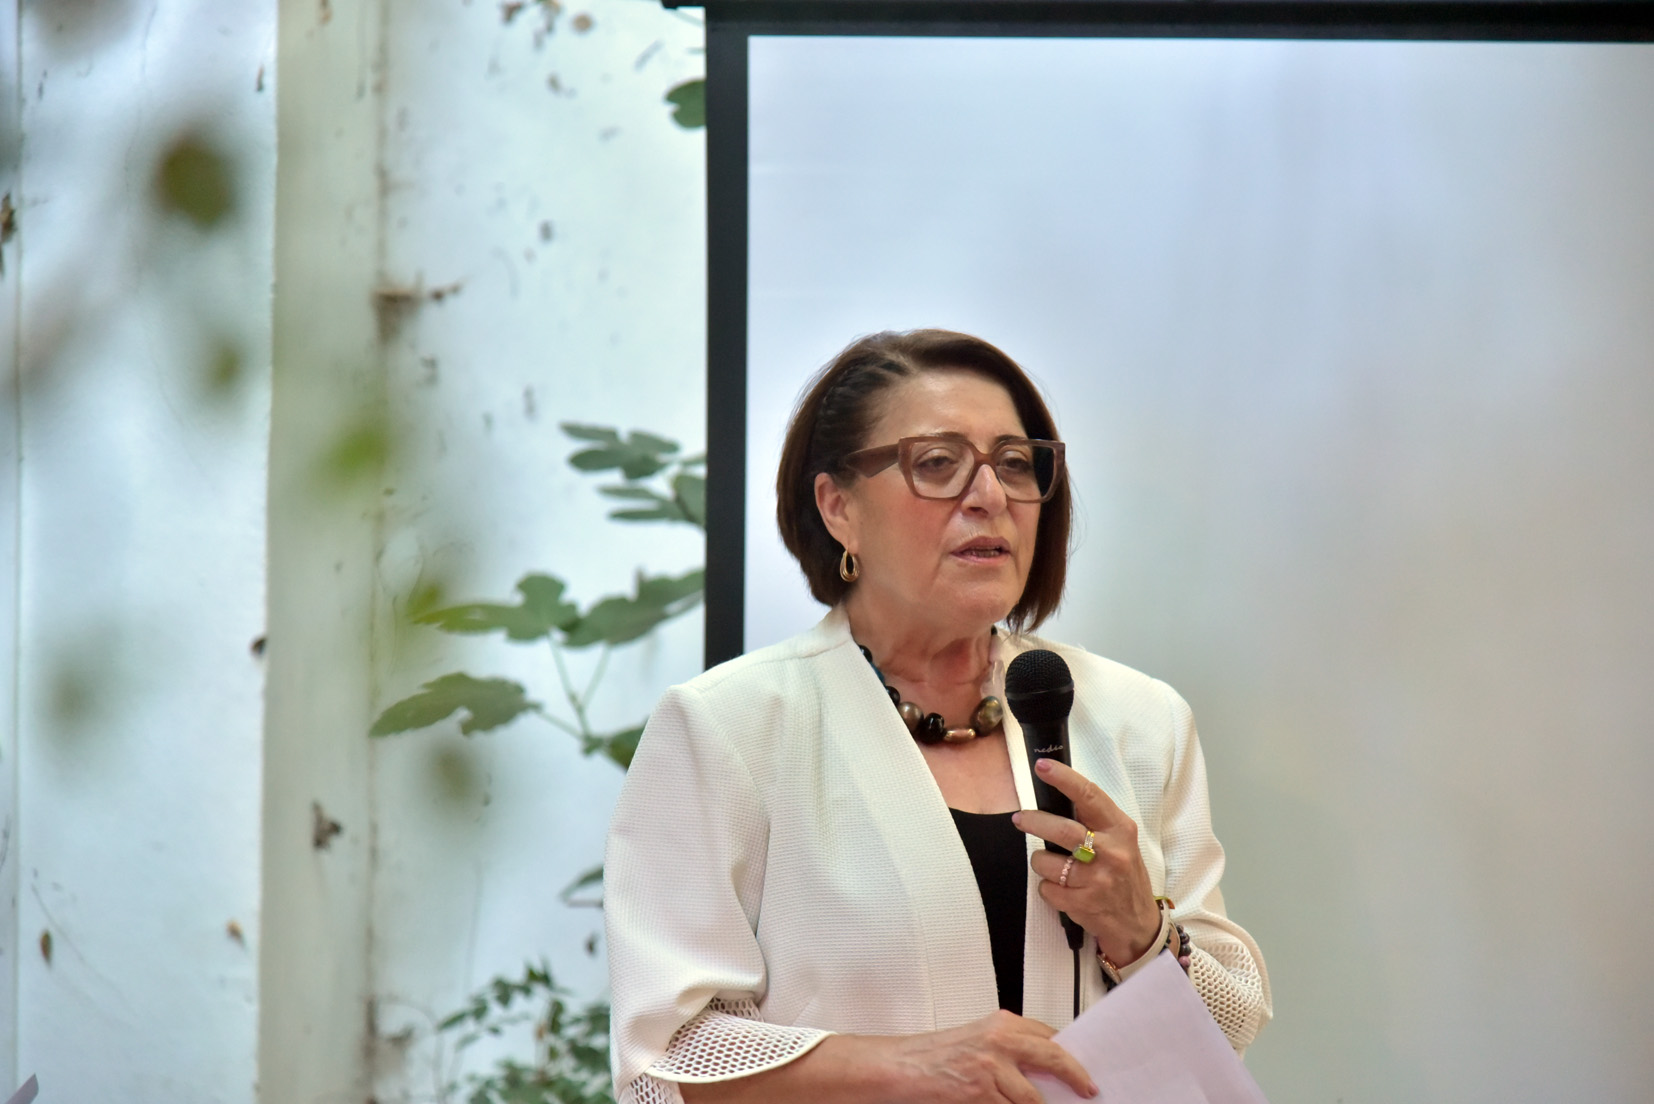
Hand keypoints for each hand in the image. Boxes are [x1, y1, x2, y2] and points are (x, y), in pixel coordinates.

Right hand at [879, 1010, 1096, 1102]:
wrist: (902, 1067)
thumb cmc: (935, 1055)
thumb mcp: (978, 1039)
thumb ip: (1010, 1047)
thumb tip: (1045, 1067)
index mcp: (1001, 1023)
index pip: (1049, 1035)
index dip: (1069, 1054)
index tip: (1081, 1068)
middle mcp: (999, 1040)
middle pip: (1053, 1056)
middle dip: (1075, 1076)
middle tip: (1087, 1089)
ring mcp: (991, 1067)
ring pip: (1034, 1096)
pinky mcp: (981, 1093)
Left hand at [1014, 758, 1161, 964]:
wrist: (1138, 924)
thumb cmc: (1124, 876)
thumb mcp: (1120, 843)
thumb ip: (1094, 822)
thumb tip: (1054, 798)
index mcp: (1120, 829)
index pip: (1090, 796)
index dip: (1064, 779)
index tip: (1042, 766)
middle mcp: (1112, 852)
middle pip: (1063, 830)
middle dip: (1034, 822)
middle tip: (1020, 819)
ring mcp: (1098, 880)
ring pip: (1047, 862)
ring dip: (1041, 863)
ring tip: (1053, 867)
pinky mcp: (1085, 904)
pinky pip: (1046, 889)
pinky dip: (1047, 889)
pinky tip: (1062, 890)